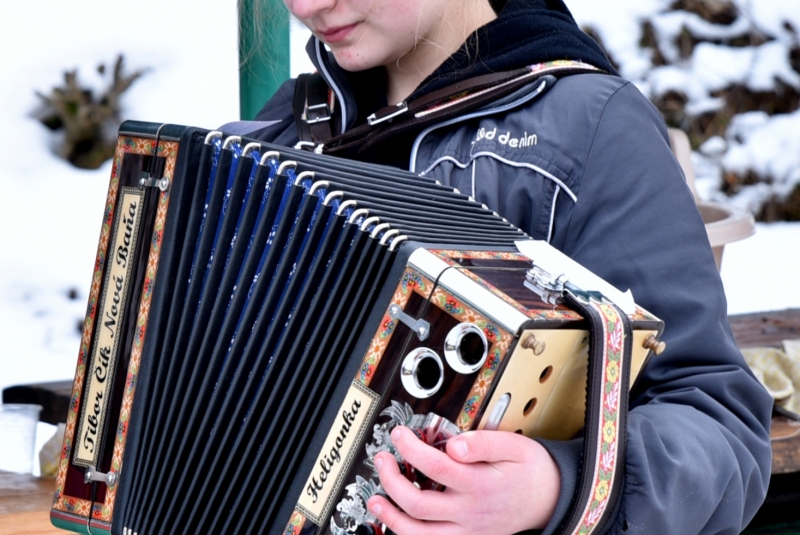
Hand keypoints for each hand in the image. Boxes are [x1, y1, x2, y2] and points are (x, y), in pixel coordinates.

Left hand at [367, 426, 560, 534]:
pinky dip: (409, 534)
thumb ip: (483, 443)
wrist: (552, 499)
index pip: (434, 466)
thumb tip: (453, 443)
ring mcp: (466, 529)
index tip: (399, 434)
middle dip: (391, 481)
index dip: (409, 449)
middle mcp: (469, 511)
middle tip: (382, 460)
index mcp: (479, 484)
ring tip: (376, 499)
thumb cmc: (532, 471)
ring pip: (419, 533)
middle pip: (418, 504)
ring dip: (391, 517)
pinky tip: (396, 521)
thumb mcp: (515, 446)